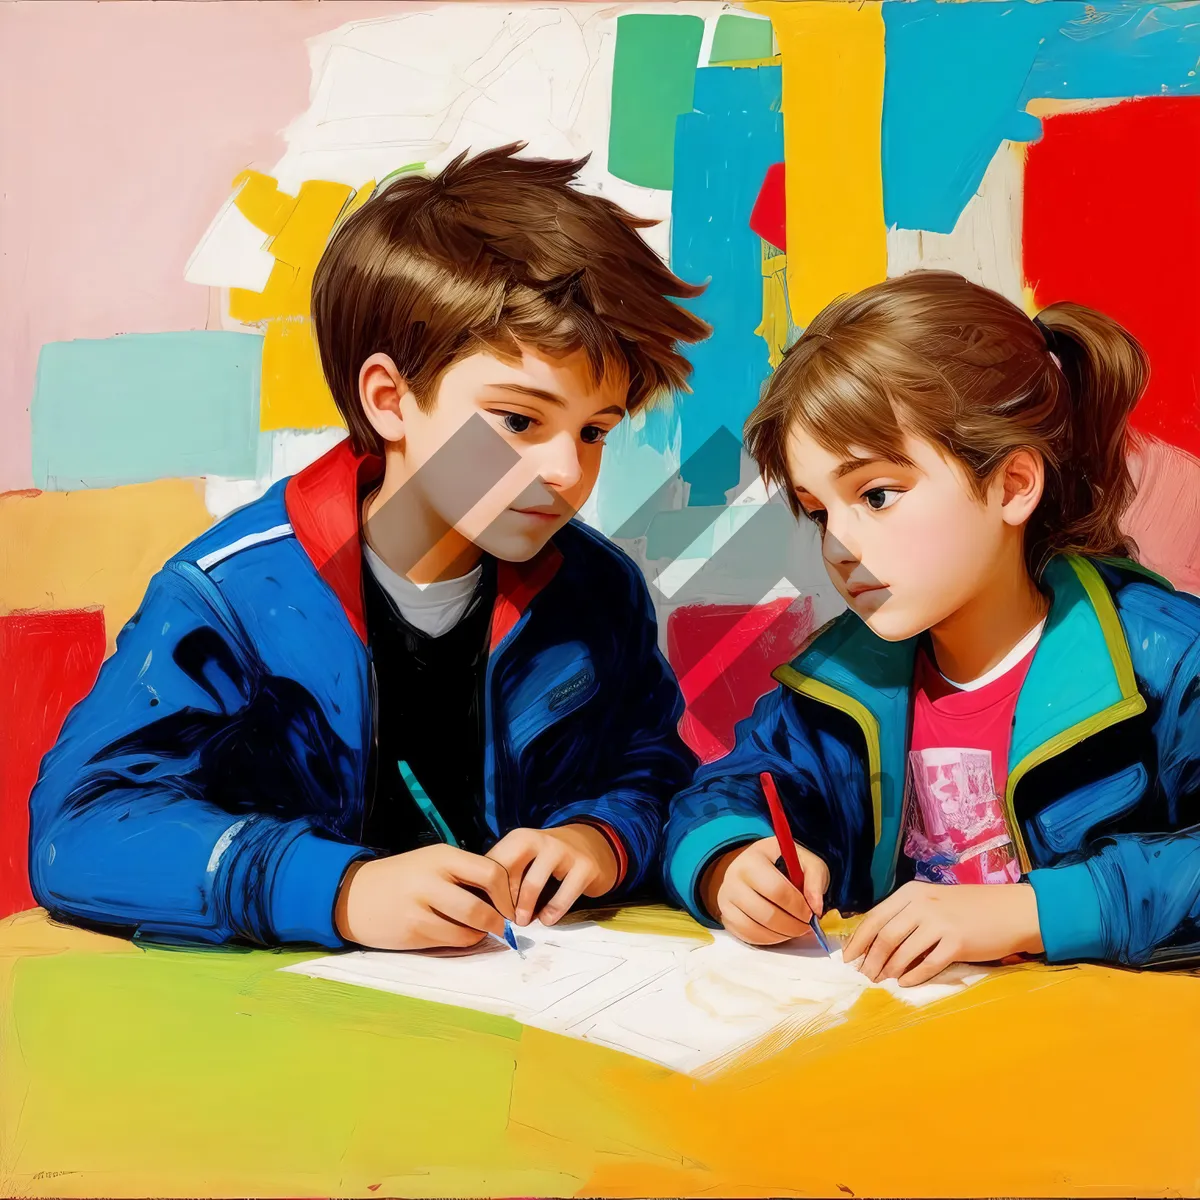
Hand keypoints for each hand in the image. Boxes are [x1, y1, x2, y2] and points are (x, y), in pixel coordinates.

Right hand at [333, 845, 514, 950]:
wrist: (354, 894)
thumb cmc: (403, 877)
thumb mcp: (432, 862)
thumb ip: (464, 873)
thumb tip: (502, 898)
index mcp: (443, 856)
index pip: (491, 873)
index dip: (506, 894)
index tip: (509, 906)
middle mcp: (431, 880)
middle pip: (479, 908)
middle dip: (497, 923)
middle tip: (501, 927)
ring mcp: (419, 908)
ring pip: (466, 931)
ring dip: (479, 936)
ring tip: (478, 932)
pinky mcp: (411, 932)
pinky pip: (449, 943)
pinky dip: (461, 943)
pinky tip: (458, 936)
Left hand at [486, 824, 619, 925]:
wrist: (593, 845)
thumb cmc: (550, 859)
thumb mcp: (527, 858)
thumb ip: (506, 876)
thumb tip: (482, 904)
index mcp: (520, 838)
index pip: (493, 865)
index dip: (486, 892)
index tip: (487, 912)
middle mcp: (540, 839)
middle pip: (507, 872)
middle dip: (502, 901)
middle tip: (502, 920)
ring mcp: (563, 851)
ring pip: (533, 883)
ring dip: (524, 908)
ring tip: (522, 922)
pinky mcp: (585, 867)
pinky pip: (563, 895)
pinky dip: (552, 912)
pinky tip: (547, 919)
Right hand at [700, 836, 828, 945]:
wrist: (755, 867)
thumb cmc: (783, 864)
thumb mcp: (805, 861)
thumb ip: (815, 880)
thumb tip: (816, 909)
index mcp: (753, 859)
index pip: (777, 890)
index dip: (798, 907)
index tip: (811, 913)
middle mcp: (733, 878)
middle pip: (766, 914)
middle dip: (793, 926)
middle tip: (806, 926)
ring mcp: (726, 899)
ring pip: (756, 929)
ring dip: (782, 935)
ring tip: (795, 928)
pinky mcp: (725, 917)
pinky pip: (748, 936)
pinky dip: (769, 939)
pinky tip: (781, 931)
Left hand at [843, 881, 1043, 986]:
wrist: (1009, 910)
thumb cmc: (968, 907)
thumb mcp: (932, 901)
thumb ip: (906, 915)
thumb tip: (876, 941)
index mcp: (911, 892)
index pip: (874, 917)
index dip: (858, 940)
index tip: (847, 958)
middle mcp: (922, 904)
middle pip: (884, 936)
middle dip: (870, 959)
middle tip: (863, 976)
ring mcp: (940, 923)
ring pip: (902, 951)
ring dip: (888, 970)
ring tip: (880, 982)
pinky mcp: (957, 943)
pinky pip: (927, 964)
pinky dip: (912, 976)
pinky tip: (904, 984)